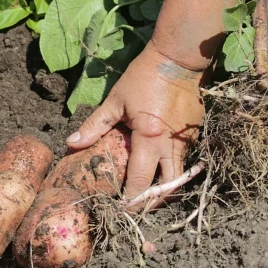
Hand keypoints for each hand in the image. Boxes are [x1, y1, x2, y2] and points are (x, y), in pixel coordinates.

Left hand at [65, 42, 205, 209]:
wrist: (178, 58)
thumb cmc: (143, 77)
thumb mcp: (115, 100)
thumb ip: (94, 126)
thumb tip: (71, 144)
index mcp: (149, 138)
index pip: (141, 181)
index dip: (131, 199)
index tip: (120, 209)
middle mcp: (172, 145)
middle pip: (168, 187)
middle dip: (152, 202)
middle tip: (137, 207)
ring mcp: (188, 140)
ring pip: (179, 175)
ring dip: (164, 188)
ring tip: (147, 193)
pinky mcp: (196, 134)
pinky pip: (184, 159)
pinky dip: (172, 168)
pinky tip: (159, 166)